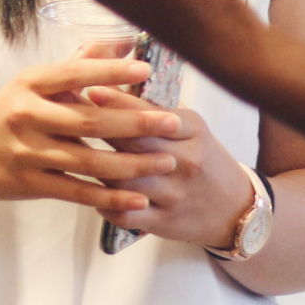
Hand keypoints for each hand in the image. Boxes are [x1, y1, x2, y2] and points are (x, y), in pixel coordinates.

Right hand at [0, 56, 183, 213]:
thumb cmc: (7, 112)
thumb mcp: (33, 83)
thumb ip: (79, 63)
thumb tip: (122, 40)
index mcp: (30, 84)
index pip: (76, 74)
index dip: (111, 72)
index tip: (145, 71)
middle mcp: (28, 116)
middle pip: (90, 121)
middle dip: (136, 123)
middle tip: (172, 122)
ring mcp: (28, 153)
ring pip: (90, 161)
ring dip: (133, 164)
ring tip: (167, 161)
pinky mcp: (31, 185)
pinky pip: (78, 192)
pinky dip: (111, 197)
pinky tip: (139, 198)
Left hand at [88, 87, 257, 249]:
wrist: (237, 209)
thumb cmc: (206, 160)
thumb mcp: (194, 128)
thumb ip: (160, 109)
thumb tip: (117, 82)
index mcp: (193, 130)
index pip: (150, 113)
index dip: (118, 101)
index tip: (91, 89)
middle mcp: (185, 161)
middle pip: (133, 142)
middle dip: (98, 127)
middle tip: (68, 114)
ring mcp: (175, 194)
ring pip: (124, 178)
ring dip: (95, 166)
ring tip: (72, 153)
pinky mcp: (165, 222)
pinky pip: (126, 213)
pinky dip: (105, 203)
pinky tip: (91, 192)